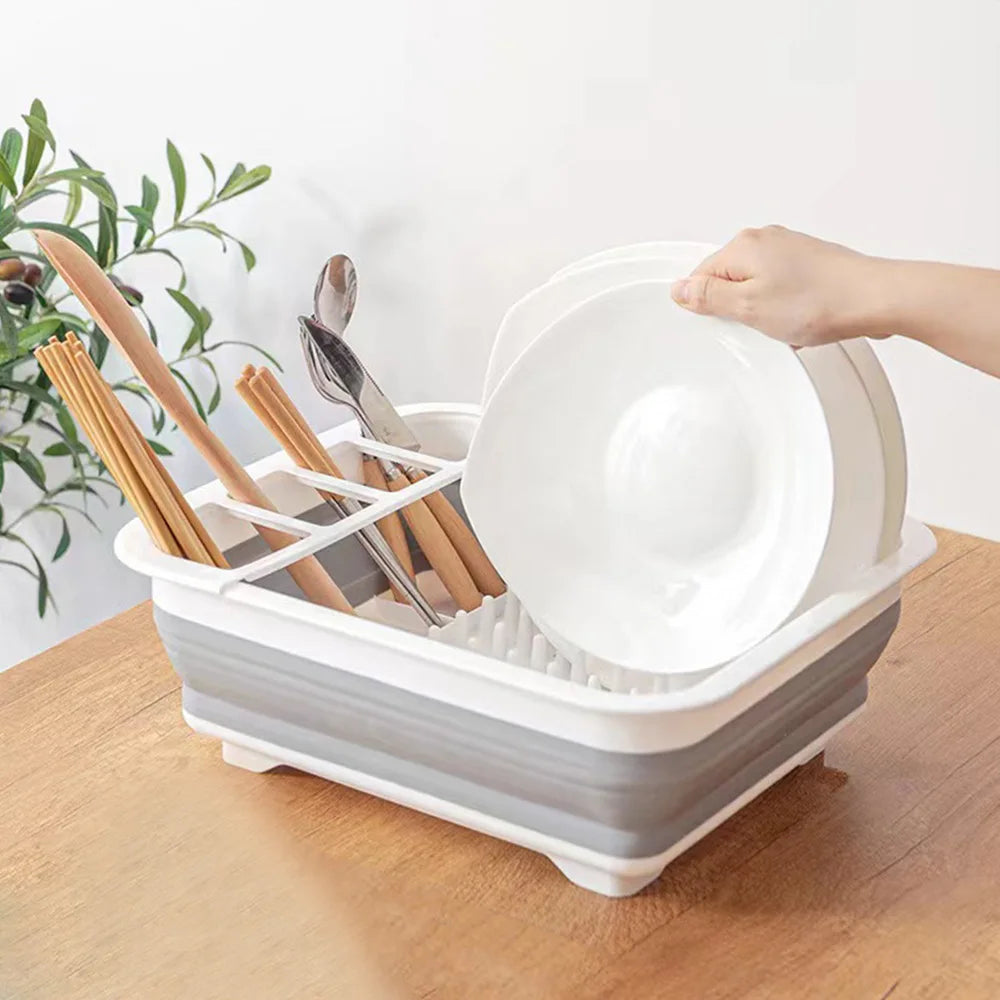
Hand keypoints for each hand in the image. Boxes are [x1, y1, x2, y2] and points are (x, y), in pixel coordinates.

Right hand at [670, 226, 886, 346]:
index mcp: (743, 245)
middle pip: (727, 280)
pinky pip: (780, 289)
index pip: (700, 277)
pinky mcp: (809, 263)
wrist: (875, 298)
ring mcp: (789, 249)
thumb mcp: (749, 307)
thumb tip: (680, 289)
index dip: (708, 307)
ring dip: (763, 310)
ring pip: (755, 286)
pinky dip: (784, 307)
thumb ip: (708, 297)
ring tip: (784, 324)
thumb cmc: (820, 301)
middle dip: (737, 308)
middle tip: (757, 326)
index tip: (728, 322)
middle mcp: (765, 239)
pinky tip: (799, 320)